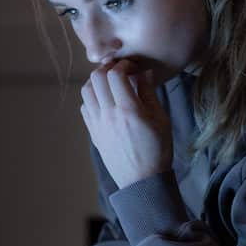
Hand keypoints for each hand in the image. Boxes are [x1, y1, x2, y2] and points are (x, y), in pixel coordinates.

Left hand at [81, 59, 171, 188]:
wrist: (143, 181)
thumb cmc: (157, 150)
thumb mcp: (160, 119)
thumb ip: (149, 93)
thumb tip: (143, 72)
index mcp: (129, 111)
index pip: (116, 74)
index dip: (124, 64)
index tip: (133, 67)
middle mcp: (109, 116)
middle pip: (96, 78)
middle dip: (108, 68)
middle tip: (120, 71)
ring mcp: (98, 125)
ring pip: (86, 91)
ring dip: (97, 82)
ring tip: (110, 84)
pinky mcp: (93, 133)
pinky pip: (85, 107)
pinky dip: (92, 98)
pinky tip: (105, 101)